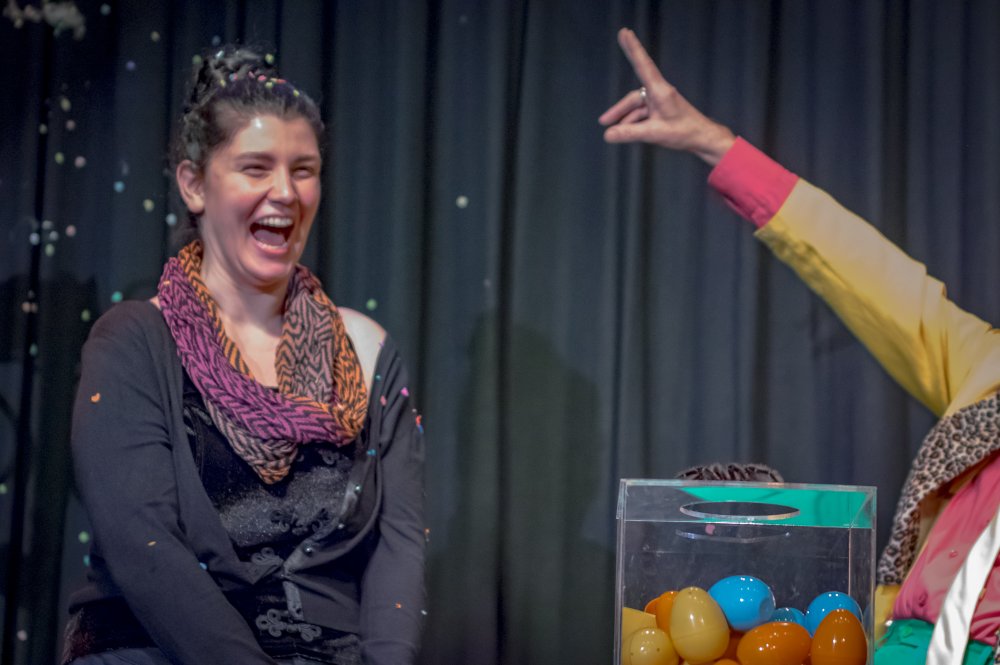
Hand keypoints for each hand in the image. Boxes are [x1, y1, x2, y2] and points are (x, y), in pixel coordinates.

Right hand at [599, 28, 734, 165]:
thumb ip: (630, 133)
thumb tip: (608, 135)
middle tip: (602, 114)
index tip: (625, 32)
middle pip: (633, 97)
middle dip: (618, 106)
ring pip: (636, 108)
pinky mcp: (660, 111)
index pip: (643, 65)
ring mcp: (659, 102)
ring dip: (624, 118)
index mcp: (660, 91)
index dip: (633, 48)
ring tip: (610, 130)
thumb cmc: (684, 132)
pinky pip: (642, 114)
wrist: (702, 138)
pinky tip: (624, 133)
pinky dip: (633, 122)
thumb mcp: (654, 133)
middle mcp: (659, 93)